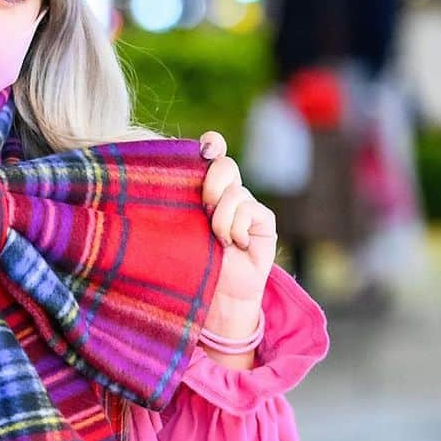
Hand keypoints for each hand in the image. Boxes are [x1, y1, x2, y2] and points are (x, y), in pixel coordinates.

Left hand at [198, 130, 276, 332]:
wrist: (212, 296)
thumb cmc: (188, 263)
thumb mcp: (178, 226)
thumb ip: (180, 199)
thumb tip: (176, 175)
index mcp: (203, 190)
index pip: (211, 151)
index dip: (211, 144)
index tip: (205, 149)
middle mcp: (226, 194)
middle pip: (225, 165)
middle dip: (212, 183)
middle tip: (205, 207)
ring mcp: (246, 206)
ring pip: (235, 193)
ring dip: (221, 219)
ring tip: (218, 242)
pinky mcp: (263, 221)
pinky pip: (249, 210)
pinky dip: (236, 228)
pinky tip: (235, 246)